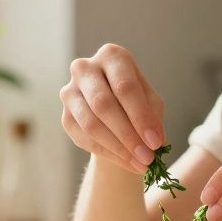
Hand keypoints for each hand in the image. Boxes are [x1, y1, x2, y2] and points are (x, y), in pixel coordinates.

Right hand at [60, 44, 165, 174]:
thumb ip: (153, 117)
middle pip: (103, 104)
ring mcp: (70, 91)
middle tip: (147, 158)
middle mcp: (85, 68)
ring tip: (140, 164)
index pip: (124, 87)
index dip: (141, 116)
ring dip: (118, 148)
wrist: (113, 110)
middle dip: (128, 135)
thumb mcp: (151, 102)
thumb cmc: (136, 101)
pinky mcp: (65, 115)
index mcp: (111, 56)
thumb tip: (154, 141)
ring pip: (91, 124)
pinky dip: (108, 153)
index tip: (156, 142)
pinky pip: (84, 138)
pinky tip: (126, 162)